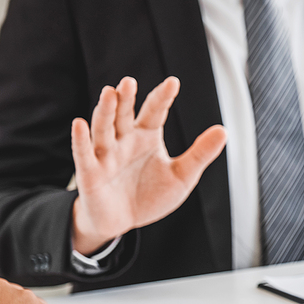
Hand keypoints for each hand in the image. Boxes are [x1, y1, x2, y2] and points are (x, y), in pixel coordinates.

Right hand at [71, 76, 227, 254]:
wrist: (124, 222)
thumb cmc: (151, 195)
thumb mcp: (182, 176)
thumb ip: (200, 153)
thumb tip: (224, 131)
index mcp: (146, 136)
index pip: (154, 112)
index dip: (162, 98)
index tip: (173, 83)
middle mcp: (124, 140)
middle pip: (124, 114)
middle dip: (126, 98)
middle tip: (130, 82)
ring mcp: (106, 155)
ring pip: (103, 128)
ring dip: (105, 111)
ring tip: (109, 92)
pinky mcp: (90, 173)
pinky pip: (84, 154)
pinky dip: (80, 140)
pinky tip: (80, 124)